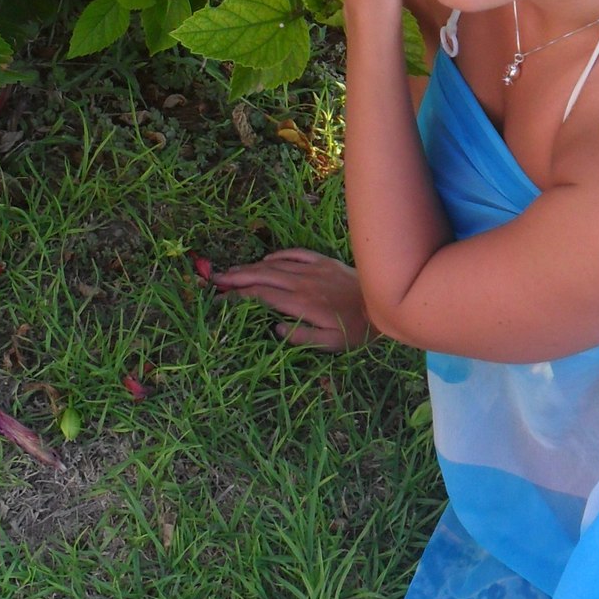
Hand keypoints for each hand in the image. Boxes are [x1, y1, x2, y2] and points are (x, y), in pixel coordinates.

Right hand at [213, 249, 374, 350]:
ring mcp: (313, 269)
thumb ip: (302, 337)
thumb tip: (275, 328)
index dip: (237, 296)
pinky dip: (277, 256)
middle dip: (236, 277)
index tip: (219, 299)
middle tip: (214, 279)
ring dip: (251, 267)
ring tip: (231, 271)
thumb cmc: (357, 329)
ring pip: (275, 265)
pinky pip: (295, 254)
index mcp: (301, 303)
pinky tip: (265, 260)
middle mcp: (303, 282)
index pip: (261, 295)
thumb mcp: (331, 344)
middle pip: (262, 276)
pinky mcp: (324, 261)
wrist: (384, 303)